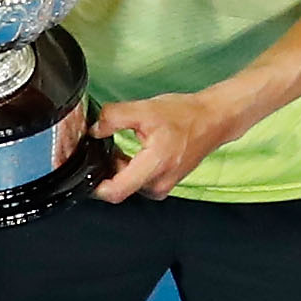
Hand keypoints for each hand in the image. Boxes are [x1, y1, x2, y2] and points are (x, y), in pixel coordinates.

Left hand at [90, 84, 256, 201]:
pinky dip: (130, 169)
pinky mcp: (164, 184)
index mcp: (154, 166)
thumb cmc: (185, 116)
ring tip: (123, 146)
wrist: (213, 121)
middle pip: (118, 187)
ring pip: (127, 184)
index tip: (87, 169)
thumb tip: (94, 130)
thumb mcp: (145, 109)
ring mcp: (162, 187)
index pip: (116, 191)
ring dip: (119, 168)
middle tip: (105, 146)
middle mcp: (158, 183)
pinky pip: (138, 182)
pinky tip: (134, 151)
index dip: (96, 184)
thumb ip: (114, 117)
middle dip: (107, 169)